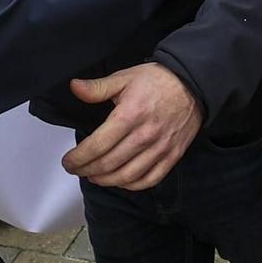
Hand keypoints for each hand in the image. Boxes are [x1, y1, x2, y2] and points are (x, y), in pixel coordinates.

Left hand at [61, 62, 202, 189]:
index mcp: (130, 115)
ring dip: (106, 180)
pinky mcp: (172, 155)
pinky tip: (121, 180)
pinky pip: (150, 179)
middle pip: (109, 164)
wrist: (193, 83)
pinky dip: (132, 185)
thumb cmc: (158, 80)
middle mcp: (144, 135)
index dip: (78, 158)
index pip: (97, 146)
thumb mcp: (125, 77)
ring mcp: (160, 148)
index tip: (68, 161)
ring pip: (127, 176)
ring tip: (94, 176)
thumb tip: (75, 87)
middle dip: (87, 170)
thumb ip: (98, 87)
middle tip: (77, 169)